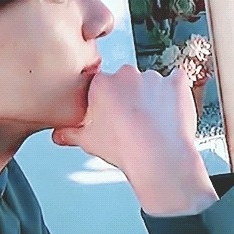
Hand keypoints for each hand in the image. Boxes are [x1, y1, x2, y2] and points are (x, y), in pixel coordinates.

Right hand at [52, 65, 217, 215]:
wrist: (159, 158)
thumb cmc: (124, 149)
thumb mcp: (88, 142)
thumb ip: (70, 134)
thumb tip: (57, 135)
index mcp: (102, 84)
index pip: (100, 85)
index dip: (105, 101)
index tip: (109, 114)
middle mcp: (126, 75)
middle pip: (125, 81)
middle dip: (127, 96)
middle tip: (130, 120)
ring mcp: (153, 77)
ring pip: (149, 82)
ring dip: (150, 96)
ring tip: (152, 122)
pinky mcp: (176, 83)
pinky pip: (175, 80)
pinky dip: (174, 92)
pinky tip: (170, 110)